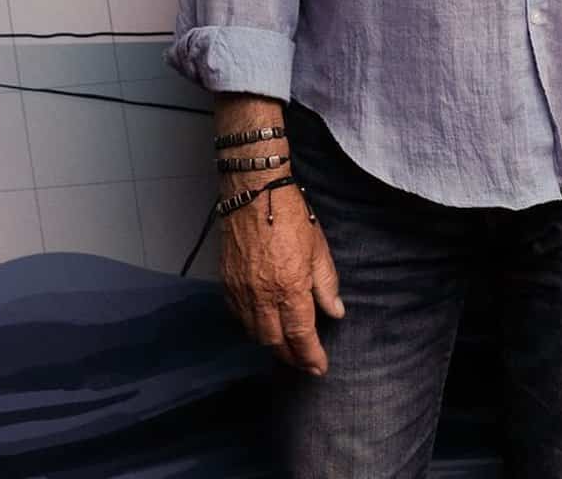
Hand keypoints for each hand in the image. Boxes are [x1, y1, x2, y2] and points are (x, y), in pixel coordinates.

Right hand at [220, 180, 344, 375]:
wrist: (254, 193)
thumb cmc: (290, 216)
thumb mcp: (318, 249)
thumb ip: (326, 285)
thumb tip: (335, 312)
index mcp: (289, 288)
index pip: (301, 335)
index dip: (311, 356)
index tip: (319, 368)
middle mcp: (262, 296)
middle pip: (275, 342)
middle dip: (291, 356)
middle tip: (304, 361)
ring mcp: (241, 291)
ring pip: (254, 333)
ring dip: (271, 344)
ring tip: (286, 347)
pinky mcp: (226, 283)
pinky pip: (238, 317)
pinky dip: (251, 327)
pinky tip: (262, 325)